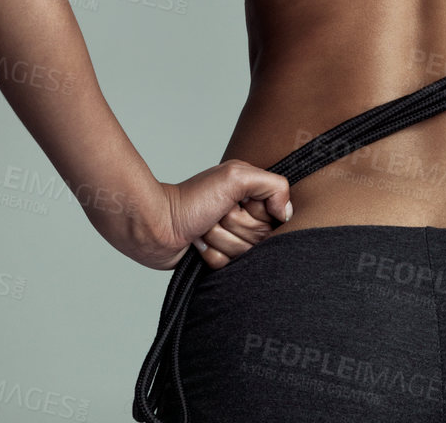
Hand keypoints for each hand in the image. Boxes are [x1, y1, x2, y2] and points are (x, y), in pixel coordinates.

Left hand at [135, 159, 292, 271]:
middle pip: (260, 239)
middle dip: (234, 227)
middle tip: (216, 214)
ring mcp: (233, 240)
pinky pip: (227, 268)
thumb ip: (273, 185)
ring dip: (219, 240)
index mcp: (254, 198)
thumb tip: (287, 213)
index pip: (278, 219)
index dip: (257, 215)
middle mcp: (247, 218)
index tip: (240, 205)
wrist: (157, 224)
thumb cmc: (191, 198)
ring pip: (242, 255)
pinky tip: (198, 243)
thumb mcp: (236, 176)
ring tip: (204, 227)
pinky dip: (210, 255)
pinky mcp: (219, 260)